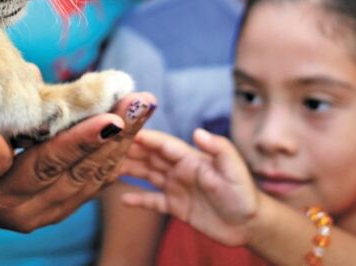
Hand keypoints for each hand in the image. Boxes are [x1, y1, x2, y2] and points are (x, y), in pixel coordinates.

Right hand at [0, 91, 157, 232]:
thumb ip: (5, 106)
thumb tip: (34, 75)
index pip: (47, 162)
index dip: (82, 140)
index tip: (114, 116)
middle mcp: (22, 212)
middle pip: (79, 172)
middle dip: (117, 134)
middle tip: (143, 100)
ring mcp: (42, 217)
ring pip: (92, 181)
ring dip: (123, 144)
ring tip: (143, 108)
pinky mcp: (55, 213)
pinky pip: (91, 187)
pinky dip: (112, 159)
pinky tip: (130, 131)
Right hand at [119, 128, 259, 246]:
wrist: (250, 224)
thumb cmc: (244, 193)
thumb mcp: (234, 168)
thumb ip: (218, 148)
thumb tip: (197, 131)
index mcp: (191, 157)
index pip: (163, 144)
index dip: (144, 137)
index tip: (123, 131)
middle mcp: (180, 169)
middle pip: (150, 157)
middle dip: (129, 151)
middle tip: (105, 146)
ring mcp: (177, 188)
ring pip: (147, 175)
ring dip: (129, 170)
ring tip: (106, 168)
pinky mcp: (177, 207)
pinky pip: (153, 201)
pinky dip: (138, 199)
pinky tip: (122, 198)